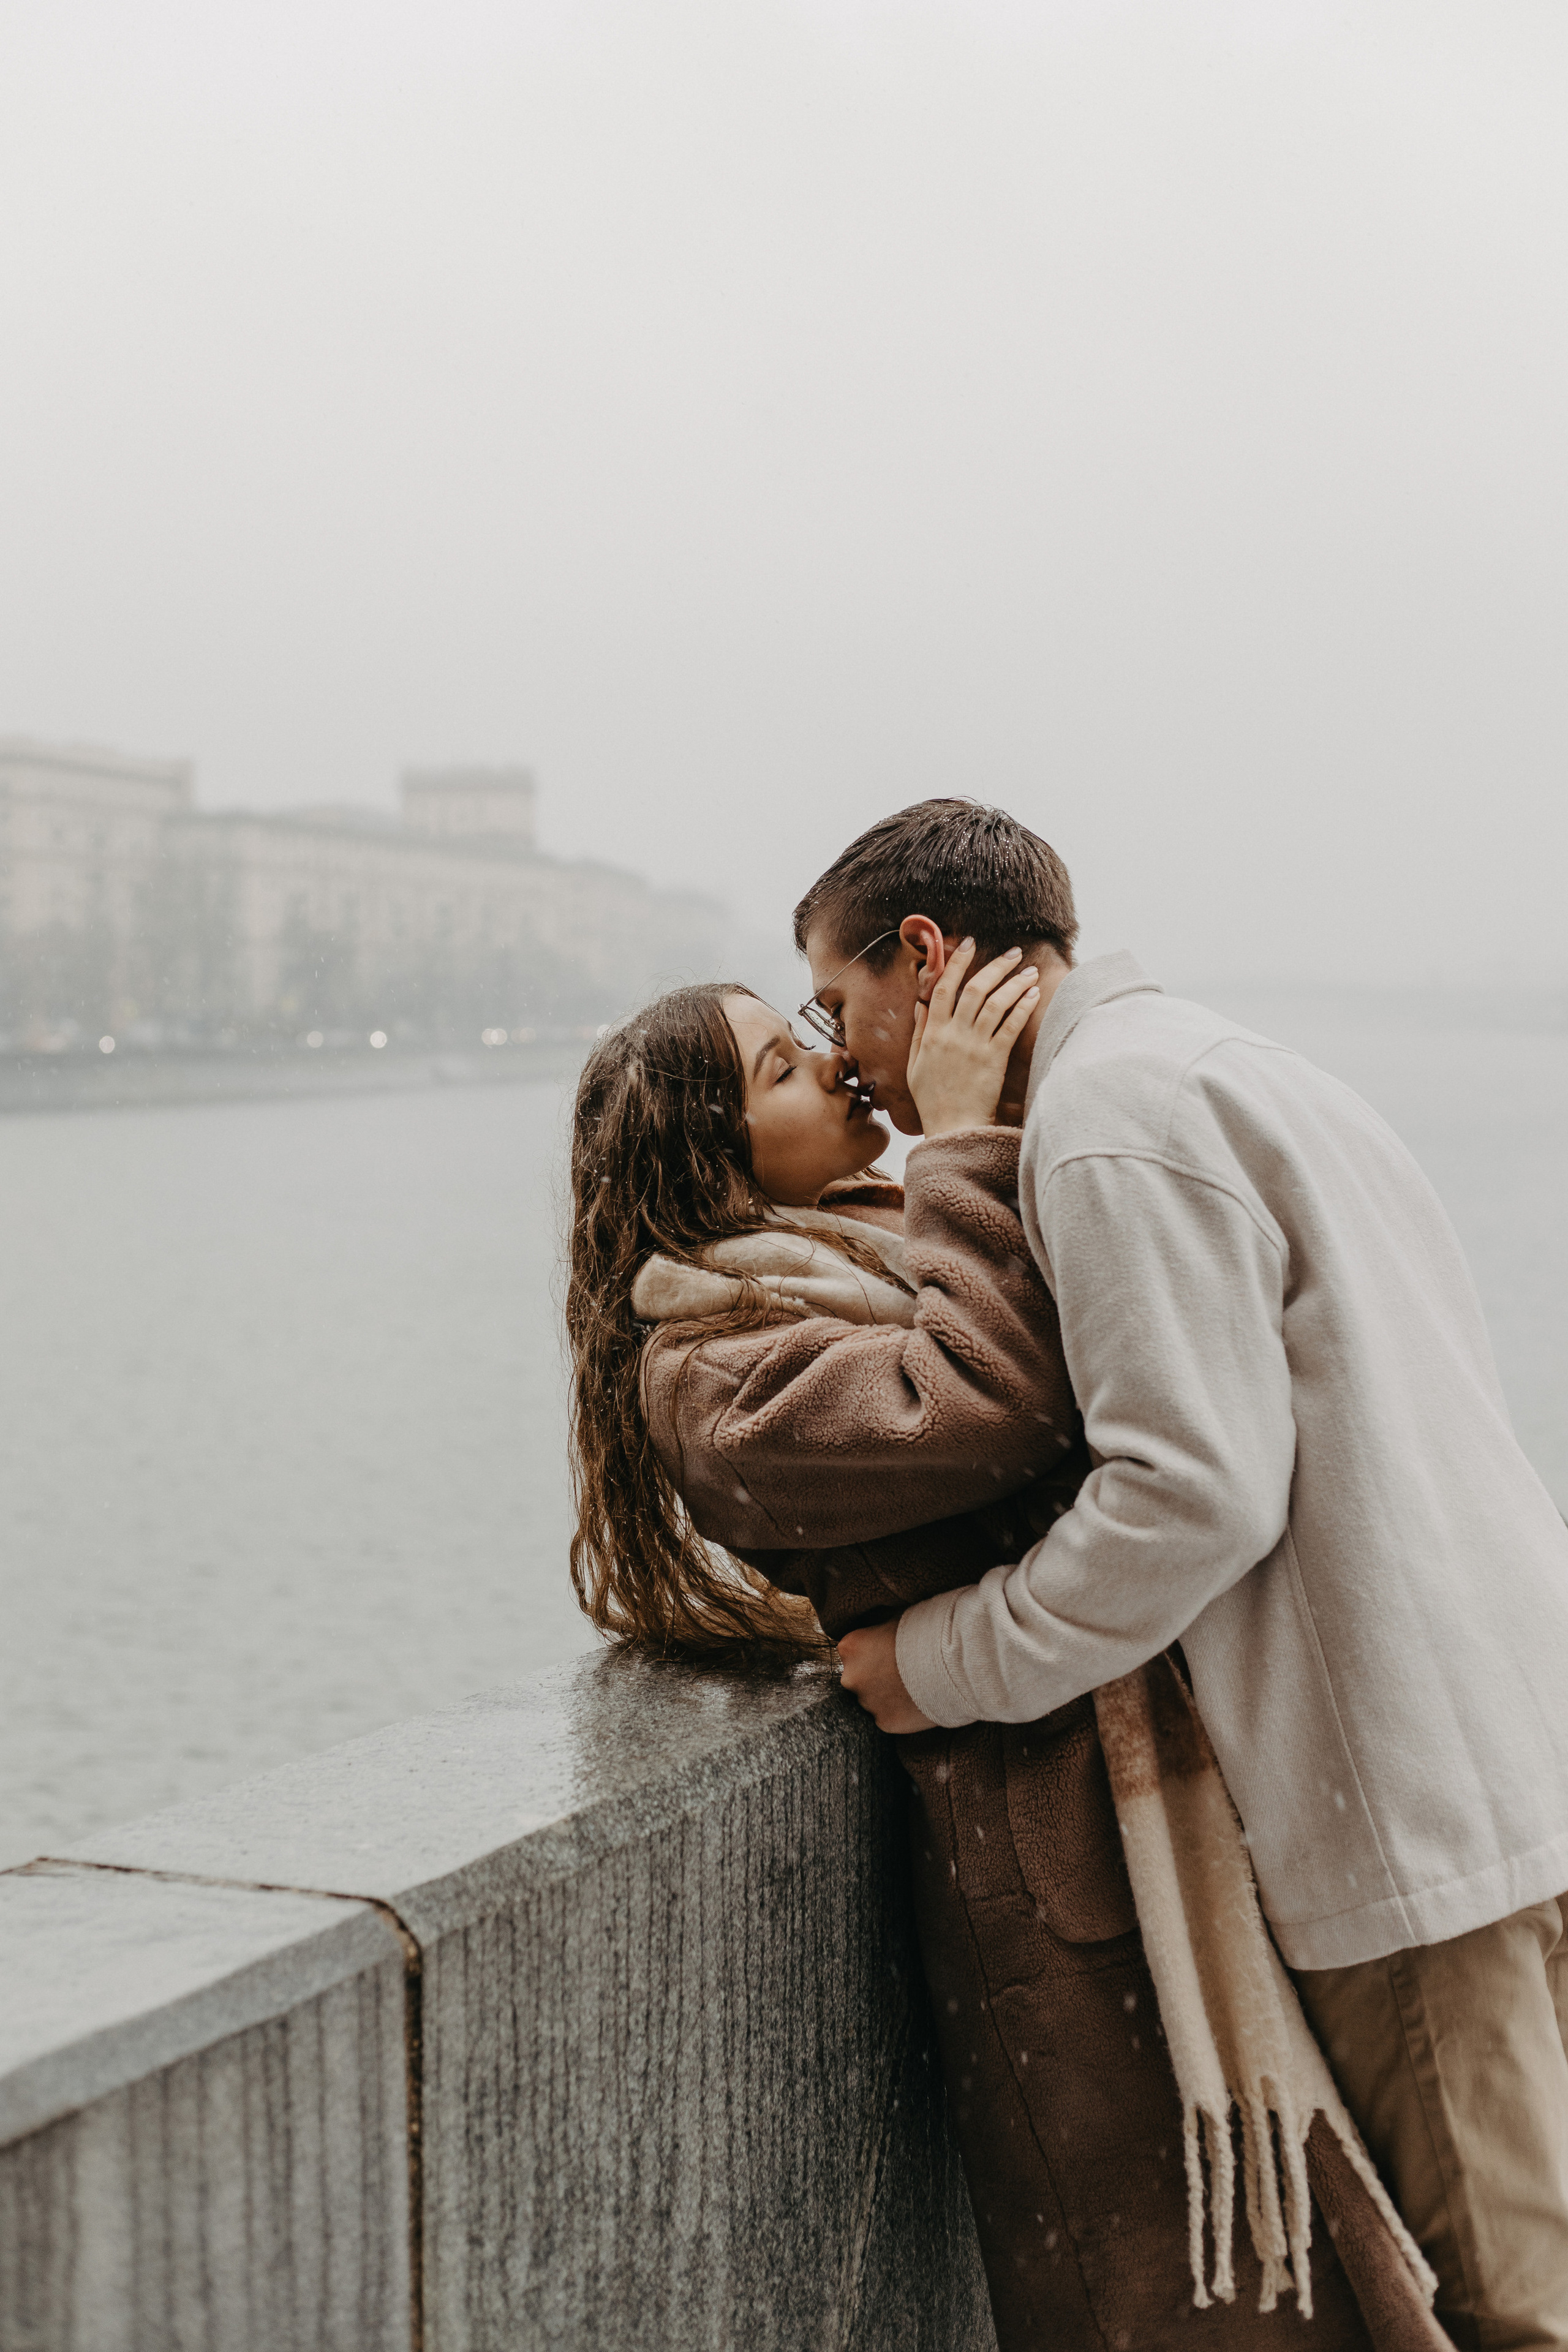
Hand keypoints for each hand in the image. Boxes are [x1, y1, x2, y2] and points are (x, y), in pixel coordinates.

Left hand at [836, 1620, 936, 1734]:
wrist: (950, 1664)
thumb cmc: (924, 1633)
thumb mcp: (894, 1618)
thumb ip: (876, 1629)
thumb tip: (875, 1631)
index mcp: (850, 1647)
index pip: (852, 1651)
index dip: (871, 1651)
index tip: (888, 1651)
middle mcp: (851, 1677)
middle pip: (858, 1678)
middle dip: (874, 1677)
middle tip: (900, 1671)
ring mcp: (867, 1703)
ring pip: (872, 1700)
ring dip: (886, 1696)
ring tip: (912, 1687)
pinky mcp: (884, 1722)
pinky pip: (888, 1717)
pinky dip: (899, 1712)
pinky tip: (916, 1702)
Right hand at [906, 939, 1040, 1137]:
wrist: (952, 1127)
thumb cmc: (933, 1100)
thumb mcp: (916, 1065)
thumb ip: (919, 1033)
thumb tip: (921, 1005)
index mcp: (932, 1034)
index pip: (943, 988)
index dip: (956, 963)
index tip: (969, 944)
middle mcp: (953, 1035)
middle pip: (974, 989)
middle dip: (995, 966)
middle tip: (1013, 952)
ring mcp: (974, 1046)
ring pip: (995, 1003)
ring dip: (1014, 982)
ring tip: (1029, 970)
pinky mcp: (994, 1059)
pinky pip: (1010, 1026)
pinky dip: (1022, 1007)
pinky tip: (1033, 994)